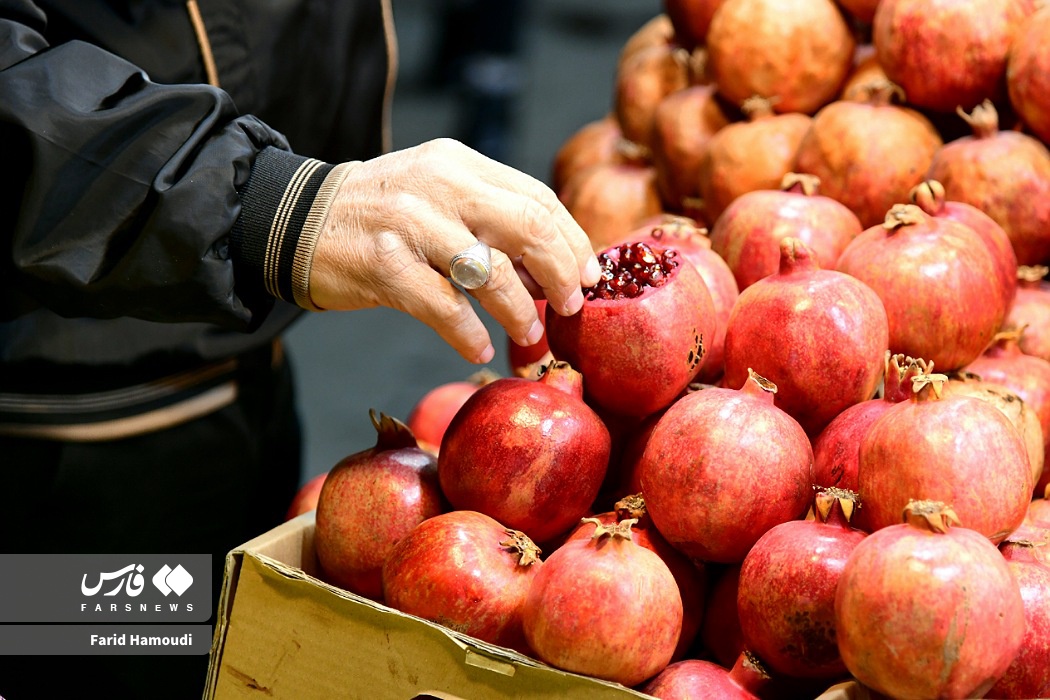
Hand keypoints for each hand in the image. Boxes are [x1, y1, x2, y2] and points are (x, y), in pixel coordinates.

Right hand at [309, 138, 601, 362]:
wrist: (295, 219)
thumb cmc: (380, 214)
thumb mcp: (436, 193)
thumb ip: (489, 217)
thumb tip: (552, 269)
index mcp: (459, 163)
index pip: (537, 198)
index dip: (571, 241)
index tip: (588, 276)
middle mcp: (439, 185)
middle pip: (527, 226)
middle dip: (560, 272)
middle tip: (570, 306)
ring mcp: (409, 223)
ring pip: (489, 272)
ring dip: (518, 312)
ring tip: (528, 335)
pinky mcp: (383, 264)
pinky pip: (443, 307)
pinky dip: (468, 334)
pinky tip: (479, 348)